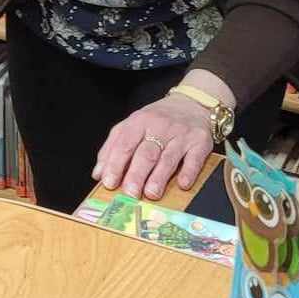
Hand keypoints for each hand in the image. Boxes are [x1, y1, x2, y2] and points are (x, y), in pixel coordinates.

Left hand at [92, 93, 213, 200]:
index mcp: (139, 122)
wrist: (192, 103)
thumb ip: (113, 147)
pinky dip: (188, 172)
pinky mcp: (200, 142)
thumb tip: (98, 174)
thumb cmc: (157, 119)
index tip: (109, 183)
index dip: (115, 164)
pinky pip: (194, 159)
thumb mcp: (132, 126)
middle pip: (146, 153)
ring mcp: (181, 134)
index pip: (124, 144)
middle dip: (136, 174)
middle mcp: (160, 126)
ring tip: (151, 194)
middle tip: (130, 193)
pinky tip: (182, 185)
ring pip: (168, 158)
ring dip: (159, 177)